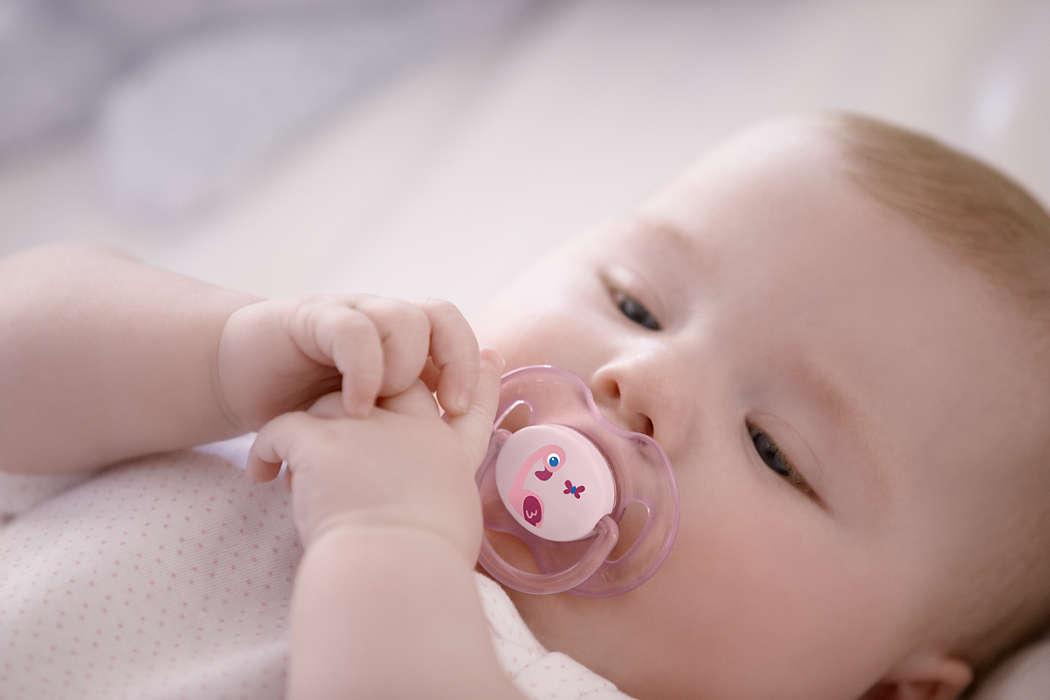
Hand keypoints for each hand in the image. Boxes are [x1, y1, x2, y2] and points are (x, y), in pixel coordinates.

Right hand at [216, 295, 479, 431]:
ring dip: (403, 366)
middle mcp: (383, 321)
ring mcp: (350, 314)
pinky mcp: (312, 317)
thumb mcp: (368, 419)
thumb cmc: (310, 407)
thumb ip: (410, 418)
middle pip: (441, 315)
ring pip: (402, 317)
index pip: (457, 334)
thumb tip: (462, 433)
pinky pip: (351, 330)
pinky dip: (362, 370)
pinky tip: (355, 409)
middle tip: (446, 408)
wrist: (241, 379)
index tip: (459, 416)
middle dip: (456, 361)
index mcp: (406, 343)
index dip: (471, 368)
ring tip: (382, 411)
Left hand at [245, 349, 504, 559]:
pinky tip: (262, 472)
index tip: (465, 365)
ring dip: (313, 431)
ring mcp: (363, 429)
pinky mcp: (320, 443)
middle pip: (384, 385)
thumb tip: (445, 508)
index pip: (449, 400)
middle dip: (364, 395)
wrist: (397, 567)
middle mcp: (407, 426)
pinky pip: (282, 428)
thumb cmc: (432, 558)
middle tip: (339, 430)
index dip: (448, 382)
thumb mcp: (461, 517)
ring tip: (295, 471)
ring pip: (327, 403)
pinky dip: (267, 449)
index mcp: (446, 447)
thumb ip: (451, 494)